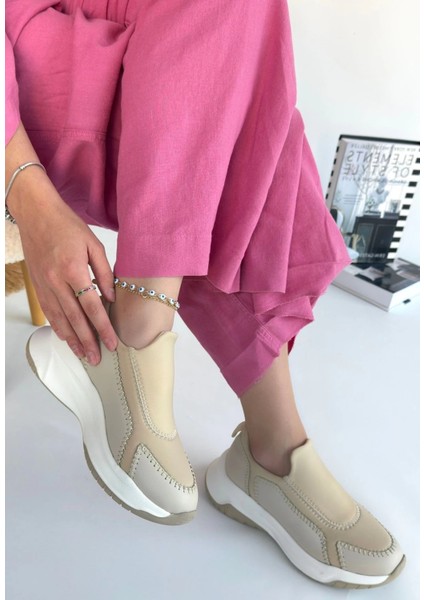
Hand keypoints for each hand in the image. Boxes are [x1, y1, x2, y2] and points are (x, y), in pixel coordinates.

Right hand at [16, 193, 117, 364]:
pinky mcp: (37, 285)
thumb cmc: (67, 225)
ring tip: (83, 355)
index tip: (112, 343)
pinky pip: (48, 311)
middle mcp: (55, 281)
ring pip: (59, 319)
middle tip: (97, 359)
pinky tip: (66, 338)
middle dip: (87, 341)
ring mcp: (44, 284)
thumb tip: (110, 298)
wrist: (36, 214)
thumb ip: (104, 272)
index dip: (103, 327)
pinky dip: (58, 327)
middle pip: (74, 318)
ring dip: (72, 340)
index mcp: (72, 269)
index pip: (91, 306)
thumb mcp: (93, 244)